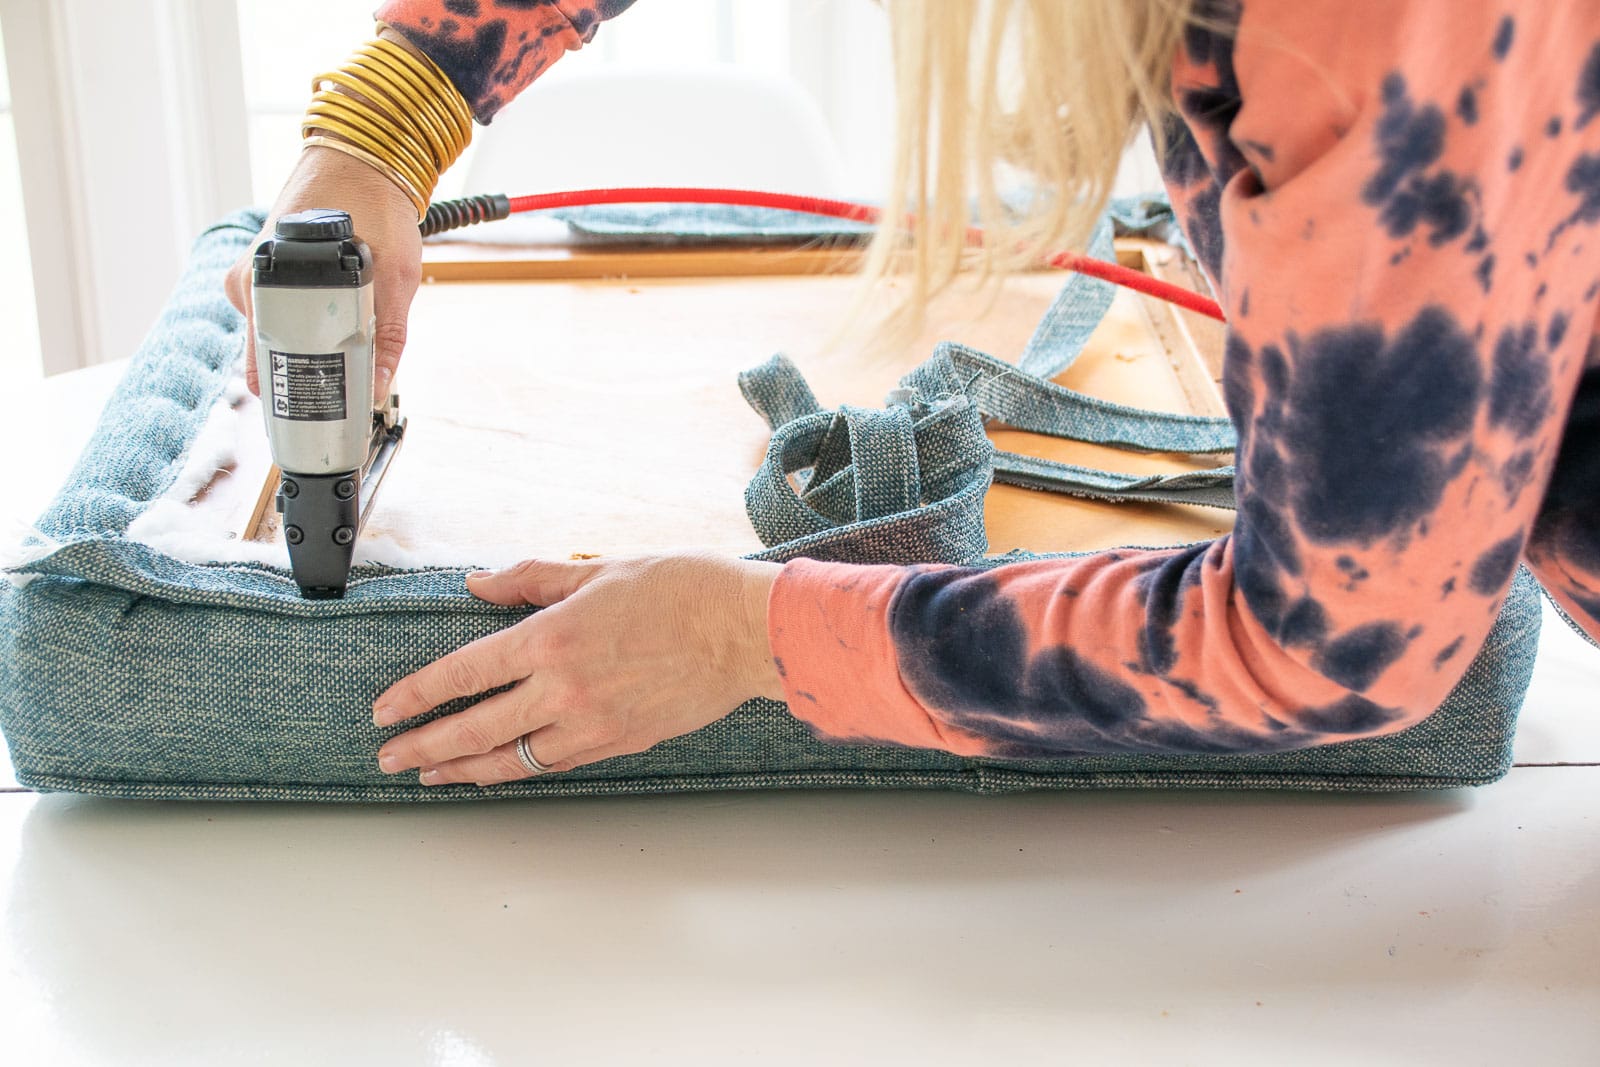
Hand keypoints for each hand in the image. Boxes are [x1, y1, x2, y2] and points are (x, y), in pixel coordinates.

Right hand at [224, 144, 421, 401]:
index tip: (314, 421)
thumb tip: (378, 387)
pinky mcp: (265, 272)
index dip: (291, 394)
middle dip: (302, 378)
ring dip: (306, 350)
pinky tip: (330, 331)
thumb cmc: (376, 208)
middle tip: (338, 402)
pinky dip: (303, 326)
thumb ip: (388, 334)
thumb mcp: (395, 277)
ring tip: (343, 364)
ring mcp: (254, 276)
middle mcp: (249, 281)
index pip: (264, 361)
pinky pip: (279, 315)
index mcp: (268, 281)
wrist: (362, 157)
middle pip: (269, 353)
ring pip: (275, 335)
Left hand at [372, 555, 785, 784]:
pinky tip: (500, 770)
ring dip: (465, 768)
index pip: (464, 673)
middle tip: (390, 758)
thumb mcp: (599, 569)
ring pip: (512, 759)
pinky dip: (520, 770)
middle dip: (425, 746)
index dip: (417, 695)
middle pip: (476, 728)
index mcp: (552, 638)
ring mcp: (593, 723)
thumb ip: (531, 578)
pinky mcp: (622, 742)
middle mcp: (565, 688)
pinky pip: (556, 764)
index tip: (386, 710)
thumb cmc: (684, 589)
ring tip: (433, 774)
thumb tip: (479, 583)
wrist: (747, 630)